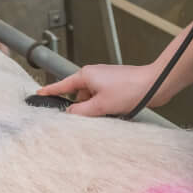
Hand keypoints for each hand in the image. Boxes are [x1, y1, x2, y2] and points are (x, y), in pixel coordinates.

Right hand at [36, 63, 165, 116]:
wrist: (155, 84)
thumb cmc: (130, 89)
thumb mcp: (100, 105)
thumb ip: (80, 112)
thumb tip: (69, 115)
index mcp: (86, 75)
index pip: (62, 85)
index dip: (50, 91)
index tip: (38, 94)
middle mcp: (94, 75)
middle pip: (78, 96)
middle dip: (82, 108)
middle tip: (88, 118)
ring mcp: (105, 81)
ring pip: (91, 100)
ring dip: (96, 109)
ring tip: (108, 113)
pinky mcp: (115, 87)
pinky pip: (102, 100)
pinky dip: (105, 107)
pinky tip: (114, 112)